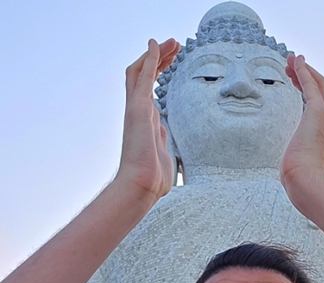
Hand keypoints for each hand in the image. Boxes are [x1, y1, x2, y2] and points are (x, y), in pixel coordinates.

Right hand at [117, 38, 179, 200]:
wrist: (142, 185)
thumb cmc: (153, 178)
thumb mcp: (163, 154)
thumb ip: (163, 143)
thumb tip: (165, 141)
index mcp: (145, 120)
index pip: (148, 87)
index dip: (159, 70)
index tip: (171, 58)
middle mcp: (138, 111)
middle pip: (144, 75)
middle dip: (159, 58)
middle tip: (174, 45)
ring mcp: (136, 109)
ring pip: (142, 71)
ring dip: (157, 54)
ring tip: (173, 42)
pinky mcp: (138, 109)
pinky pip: (143, 76)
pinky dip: (150, 59)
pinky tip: (156, 44)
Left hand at [281, 55, 323, 200]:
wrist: (306, 182)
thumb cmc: (301, 179)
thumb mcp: (301, 165)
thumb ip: (300, 159)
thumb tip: (290, 168)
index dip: (312, 91)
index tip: (298, 83)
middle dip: (310, 75)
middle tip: (292, 66)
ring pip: (320, 84)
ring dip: (305, 70)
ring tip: (289, 60)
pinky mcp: (318, 111)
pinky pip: (310, 85)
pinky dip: (303, 71)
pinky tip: (294, 62)